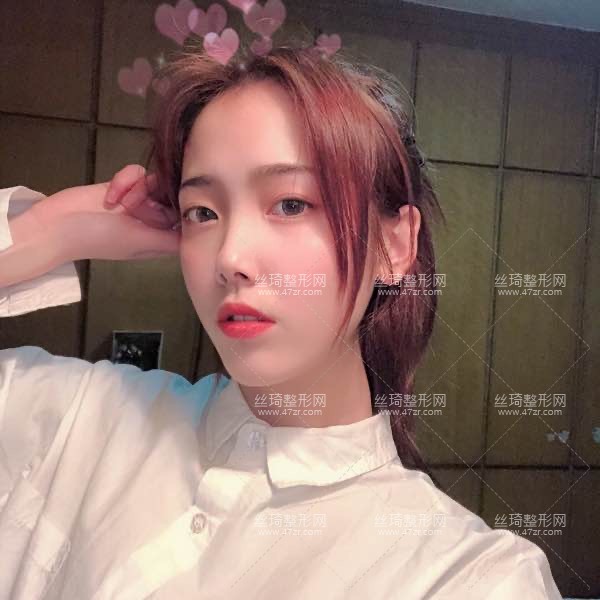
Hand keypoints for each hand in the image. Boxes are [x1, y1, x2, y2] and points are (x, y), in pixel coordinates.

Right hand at [29, 165, 180, 262]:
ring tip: (120, 203)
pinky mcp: (124, 185)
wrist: (58, 224)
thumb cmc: (100, 239)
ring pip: (157, 181)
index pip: (187, 220)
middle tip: (136, 209)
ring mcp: (139, 201)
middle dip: (156, 199)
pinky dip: (124, 181)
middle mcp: (154, 220)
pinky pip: (137, 173)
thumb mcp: (140, 242)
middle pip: (175, 197)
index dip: (186, 209)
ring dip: (138, 189)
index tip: (176, 205)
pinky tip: (109, 195)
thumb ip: (171, 238)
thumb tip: (198, 235)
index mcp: (161, 238)